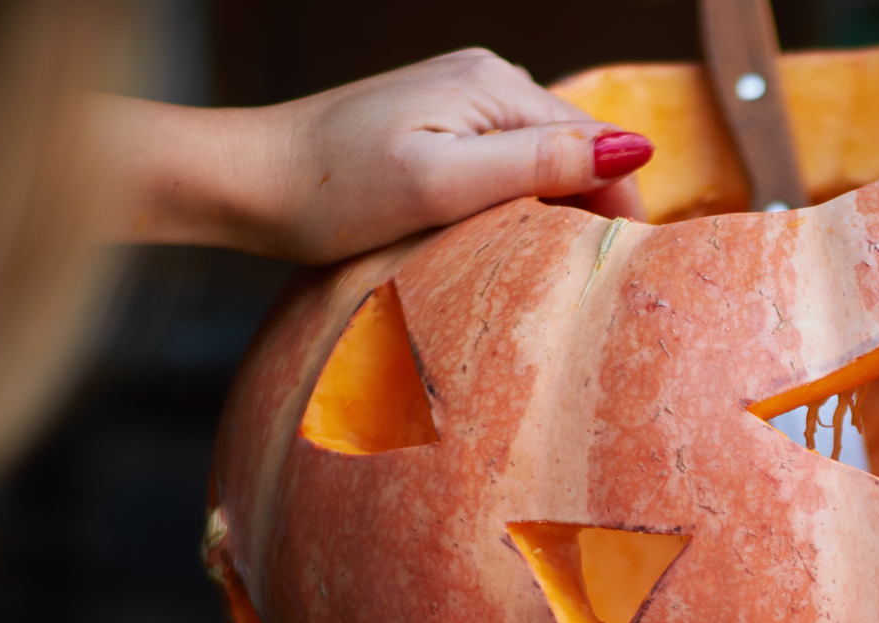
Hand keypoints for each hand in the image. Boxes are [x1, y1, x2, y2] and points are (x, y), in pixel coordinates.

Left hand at [94, 48, 651, 261]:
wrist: (247, 180)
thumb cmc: (333, 193)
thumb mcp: (440, 185)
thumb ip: (536, 165)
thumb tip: (631, 149)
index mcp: (495, 87)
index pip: (598, 145)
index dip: (618, 209)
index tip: (616, 277)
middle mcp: (485, 78)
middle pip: (573, 149)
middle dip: (589, 210)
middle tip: (581, 287)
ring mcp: (457, 99)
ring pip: (540, 160)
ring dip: (552, 211)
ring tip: (543, 272)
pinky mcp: (433, 123)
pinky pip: (502, 163)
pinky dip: (513, 203)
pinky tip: (497, 242)